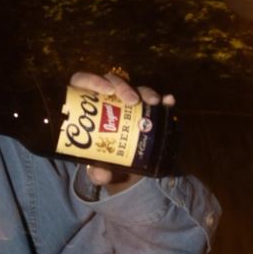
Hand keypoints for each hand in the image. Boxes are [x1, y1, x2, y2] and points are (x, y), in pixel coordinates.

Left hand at [68, 69, 173, 193]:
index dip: (92, 80)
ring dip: (145, 91)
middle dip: (123, 87)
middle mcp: (106, 100)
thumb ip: (96, 172)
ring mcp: (127, 103)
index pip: (82, 82)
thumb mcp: (98, 169)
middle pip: (111, 81)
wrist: (125, 172)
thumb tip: (100, 173)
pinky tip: (169, 101)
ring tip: (154, 102)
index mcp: (86, 107)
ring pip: (134, 88)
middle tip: (133, 101)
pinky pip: (155, 101)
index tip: (106, 91)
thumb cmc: (103, 163)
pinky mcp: (146, 109)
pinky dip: (164, 100)